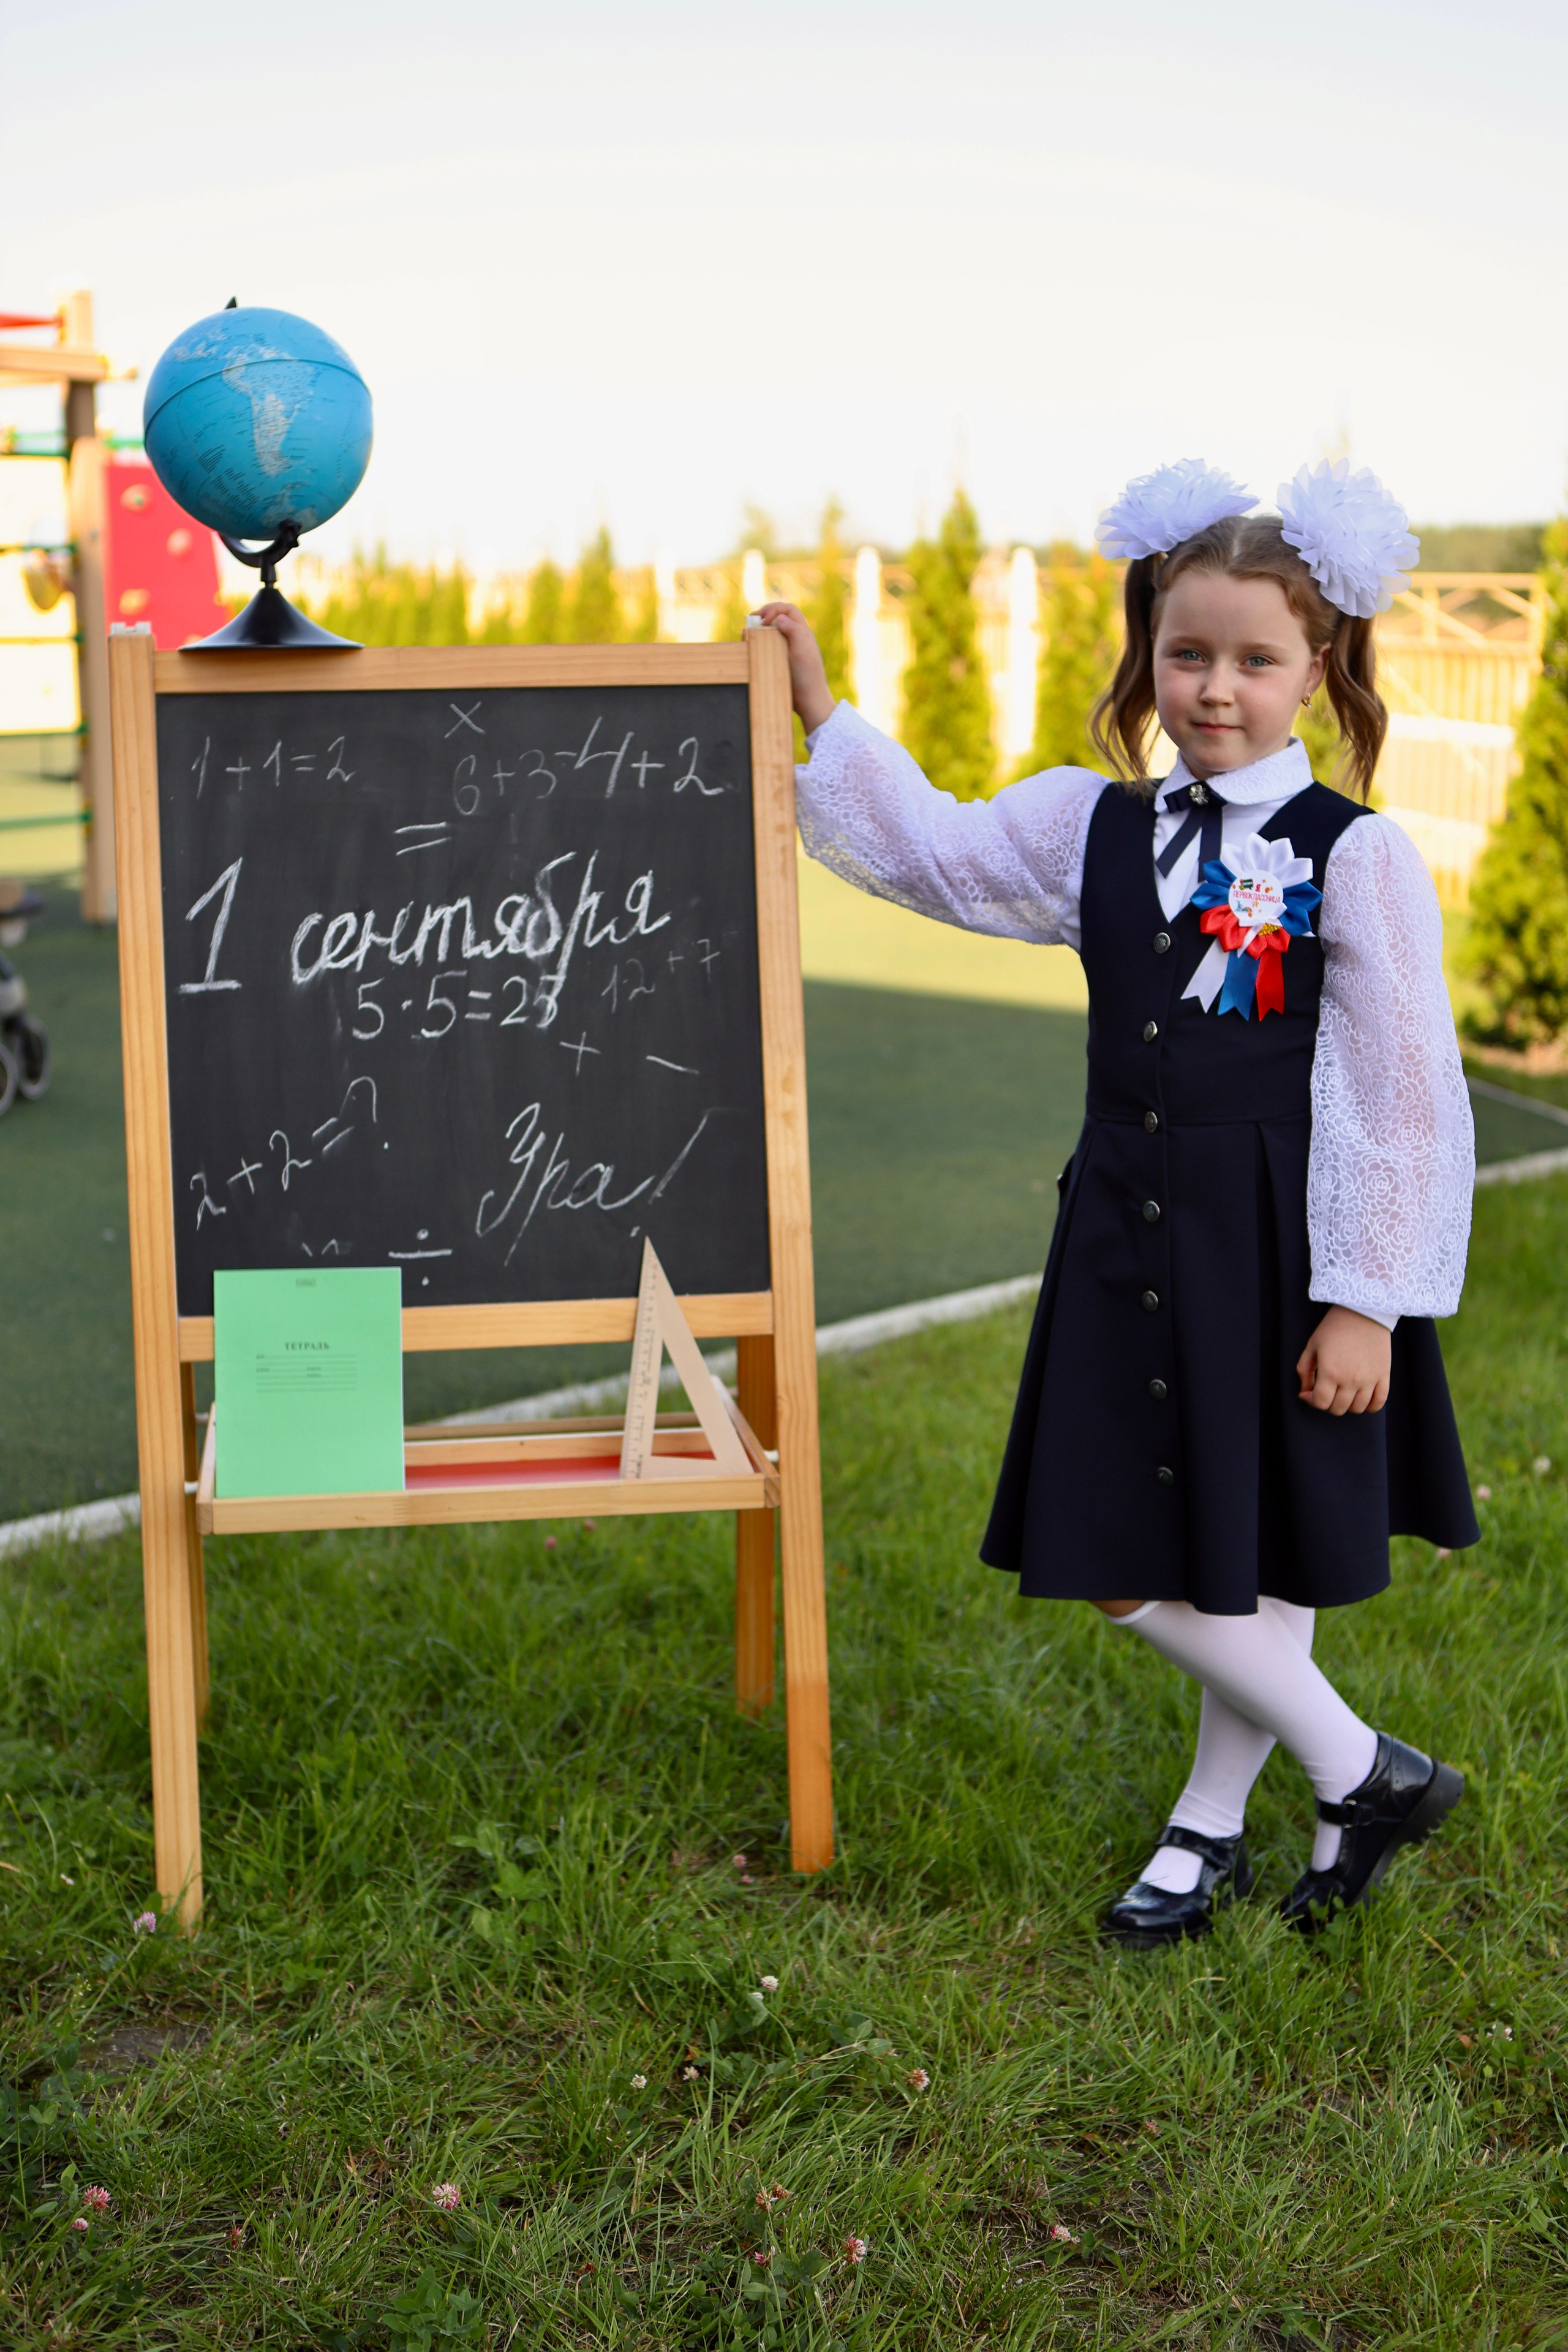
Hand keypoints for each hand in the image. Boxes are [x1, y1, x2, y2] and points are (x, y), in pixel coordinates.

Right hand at [754, 602, 835, 733]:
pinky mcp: (781, 661)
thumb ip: (793, 630)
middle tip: (751, 621)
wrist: (808, 700)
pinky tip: (751, 647)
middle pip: (779, 617)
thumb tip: (779, 617)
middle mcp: (795, 639)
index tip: (763, 621)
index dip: (774, 609)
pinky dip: (759, 643)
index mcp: (802, 632)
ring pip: (772, 632)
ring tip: (748, 633)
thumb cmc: (807, 675)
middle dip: (764, 615)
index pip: (788, 610)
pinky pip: (769, 647)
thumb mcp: (801, 650)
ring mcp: (788, 650)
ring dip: (760, 629)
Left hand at [1296, 1307, 1390, 1415]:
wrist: (1363, 1312)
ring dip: (1347, 1405)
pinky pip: (1379, 1402)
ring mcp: (1369, 1380)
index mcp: (1330, 1372)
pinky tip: (1361, 1399)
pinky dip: (1370, 1406)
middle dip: (1328, 1403)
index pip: (1320, 1403)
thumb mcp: (1312, 1346)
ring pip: (1357, 1409)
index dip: (1312, 1401)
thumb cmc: (1334, 1327)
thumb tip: (1304, 1392)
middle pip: (1338, 1408)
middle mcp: (1350, 1380)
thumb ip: (1304, 1371)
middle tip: (1326, 1391)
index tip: (1310, 1393)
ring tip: (1343, 1393)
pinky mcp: (1383, 1376)